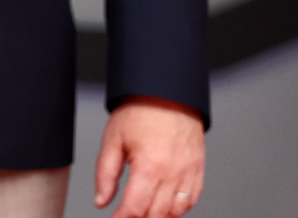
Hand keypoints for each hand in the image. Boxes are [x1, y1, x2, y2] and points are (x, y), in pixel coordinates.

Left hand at [94, 96, 204, 216]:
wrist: (167, 92)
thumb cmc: (139, 111)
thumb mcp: (113, 140)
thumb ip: (105, 174)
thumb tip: (101, 201)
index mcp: (150, 166)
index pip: (136, 208)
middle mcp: (173, 174)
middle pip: (156, 214)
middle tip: (125, 216)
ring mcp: (189, 173)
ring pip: (175, 212)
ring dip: (157, 217)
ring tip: (141, 214)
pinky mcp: (197, 170)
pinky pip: (190, 201)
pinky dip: (177, 210)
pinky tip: (163, 208)